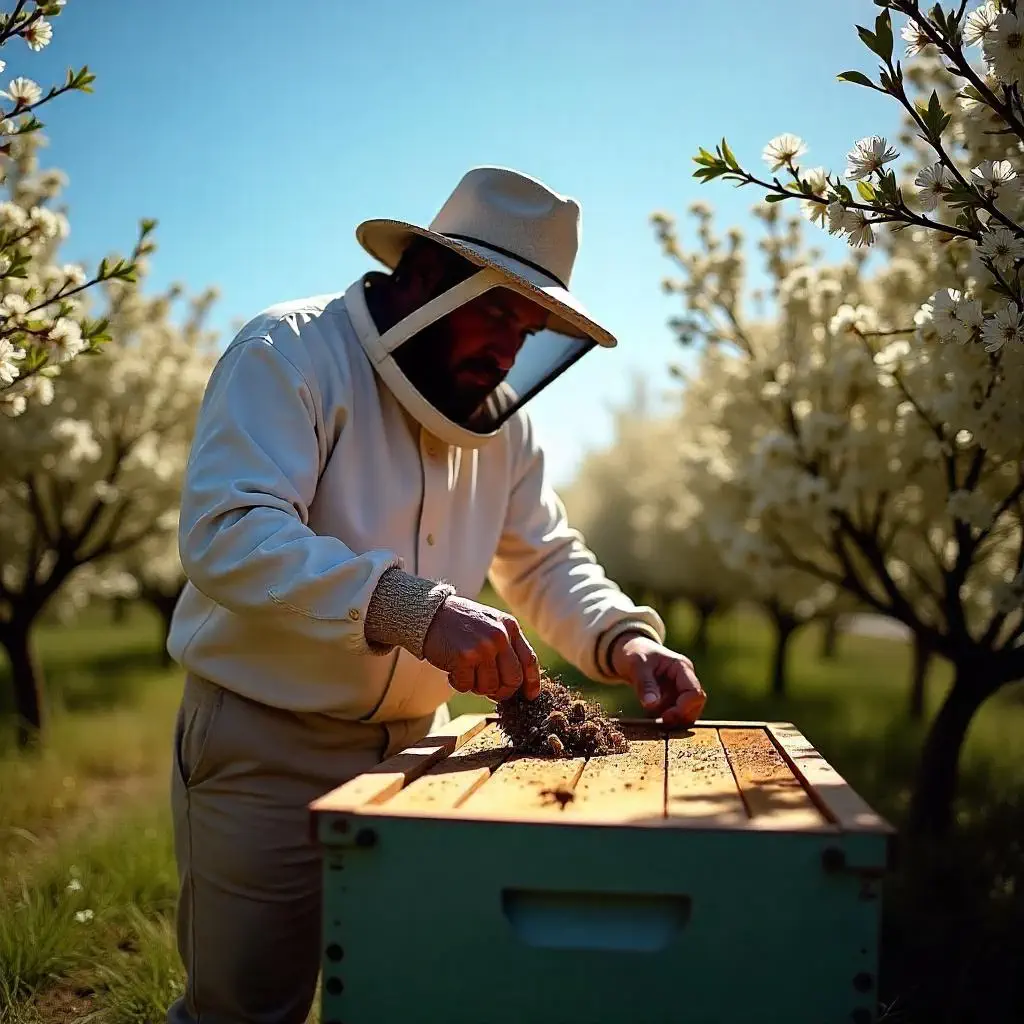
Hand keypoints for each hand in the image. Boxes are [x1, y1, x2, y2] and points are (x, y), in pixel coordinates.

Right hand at [422, 596, 541, 701]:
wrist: (430, 613)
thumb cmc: (460, 624)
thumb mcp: (491, 624)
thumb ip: (506, 646)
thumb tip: (518, 683)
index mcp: (510, 626)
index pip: (529, 660)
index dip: (531, 683)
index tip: (529, 696)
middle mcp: (500, 636)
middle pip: (513, 679)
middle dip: (502, 691)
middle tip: (488, 690)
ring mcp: (483, 646)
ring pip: (490, 686)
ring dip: (476, 686)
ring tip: (465, 671)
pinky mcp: (464, 657)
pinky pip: (467, 686)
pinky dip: (459, 683)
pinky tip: (453, 669)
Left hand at [610, 633, 705, 726]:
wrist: (630, 650)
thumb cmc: (635, 652)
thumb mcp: (637, 665)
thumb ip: (645, 684)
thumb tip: (651, 705)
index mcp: (682, 668)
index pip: (695, 693)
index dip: (683, 708)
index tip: (665, 717)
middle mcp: (685, 680)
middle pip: (695, 706)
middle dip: (680, 717)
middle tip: (659, 721)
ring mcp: (679, 690)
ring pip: (686, 713)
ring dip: (672, 720)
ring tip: (652, 717)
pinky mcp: (671, 699)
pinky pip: (674, 715)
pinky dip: (665, 720)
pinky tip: (651, 718)